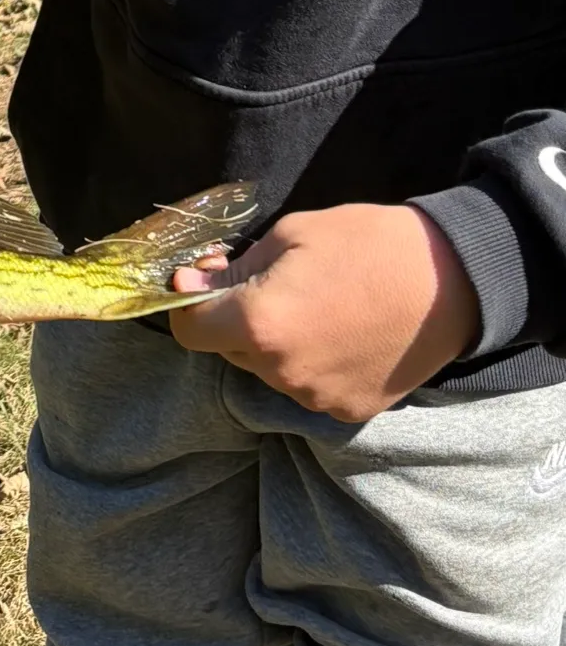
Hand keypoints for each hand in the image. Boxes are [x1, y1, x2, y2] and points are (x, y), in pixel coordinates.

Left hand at [168, 203, 479, 421]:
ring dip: (274, 342)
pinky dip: (311, 362)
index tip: (207, 279)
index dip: (191, 303)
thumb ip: (235, 269)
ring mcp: (316, 397)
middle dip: (236, 318)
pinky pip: (307, 386)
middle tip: (270, 284)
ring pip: (268, 370)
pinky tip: (341, 332)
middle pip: (228, 350)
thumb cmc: (368, 243)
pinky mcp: (350, 410)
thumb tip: (191, 284)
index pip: (190, 331)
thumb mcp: (290, 235)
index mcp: (259, 324)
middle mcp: (282, 371)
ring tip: (316, 306)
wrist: (456, 279)